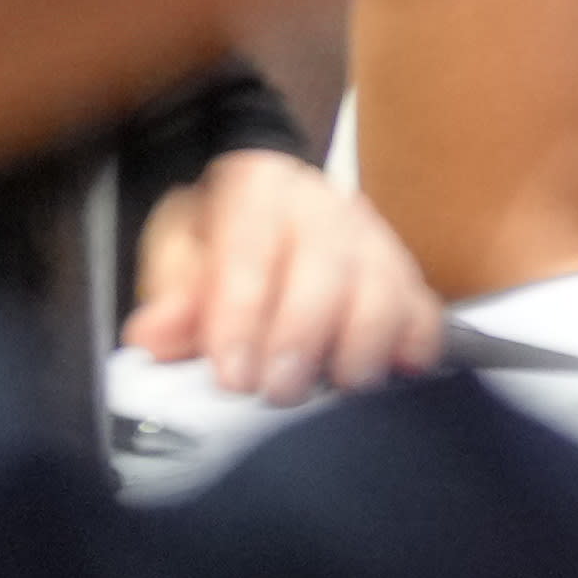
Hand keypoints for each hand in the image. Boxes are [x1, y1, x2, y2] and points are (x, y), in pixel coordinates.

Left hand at [120, 145, 451, 406]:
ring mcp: (371, 236)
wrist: (261, 213)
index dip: (243, 312)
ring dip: (365, 340)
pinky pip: (424, 305)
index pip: (252, 244)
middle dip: (304, 333)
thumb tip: (153, 335)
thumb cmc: (215, 242)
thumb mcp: (176, 254)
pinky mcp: (404, 273)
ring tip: (341, 383)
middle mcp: (322, 202)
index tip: (232, 376)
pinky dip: (415, 341)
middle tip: (280, 392)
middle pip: (327, 262)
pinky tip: (398, 369)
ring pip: (385, 282)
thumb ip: (171, 297)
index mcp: (258, 186)